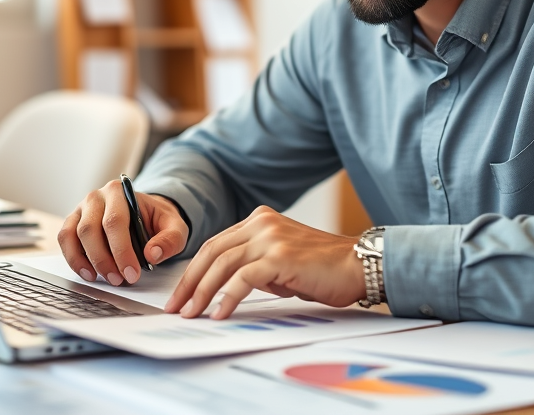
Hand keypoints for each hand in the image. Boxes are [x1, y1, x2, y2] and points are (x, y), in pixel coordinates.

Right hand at [58, 180, 188, 285]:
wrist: (145, 213)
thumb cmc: (157, 219)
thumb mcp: (175, 226)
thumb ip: (170, 240)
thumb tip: (152, 255)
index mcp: (121, 192)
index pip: (115, 221)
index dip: (121, 251)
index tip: (131, 274)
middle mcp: (97, 197)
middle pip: (91, 229)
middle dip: (104, 260)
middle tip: (119, 280)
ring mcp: (82, 209)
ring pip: (73, 235)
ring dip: (87, 261)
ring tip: (104, 279)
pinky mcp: (73, 222)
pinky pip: (65, 239)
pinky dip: (73, 259)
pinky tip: (89, 274)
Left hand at [163, 206, 364, 319]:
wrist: (357, 265)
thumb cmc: (323, 268)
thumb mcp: (281, 260)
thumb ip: (255, 264)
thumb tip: (227, 285)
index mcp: (259, 220)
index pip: (216, 245)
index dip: (194, 270)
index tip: (181, 294)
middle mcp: (262, 223)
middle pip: (212, 252)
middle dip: (190, 282)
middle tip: (176, 306)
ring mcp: (270, 237)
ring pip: (223, 265)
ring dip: (203, 292)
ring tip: (192, 314)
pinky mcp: (280, 256)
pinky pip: (244, 279)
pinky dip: (228, 297)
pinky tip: (220, 313)